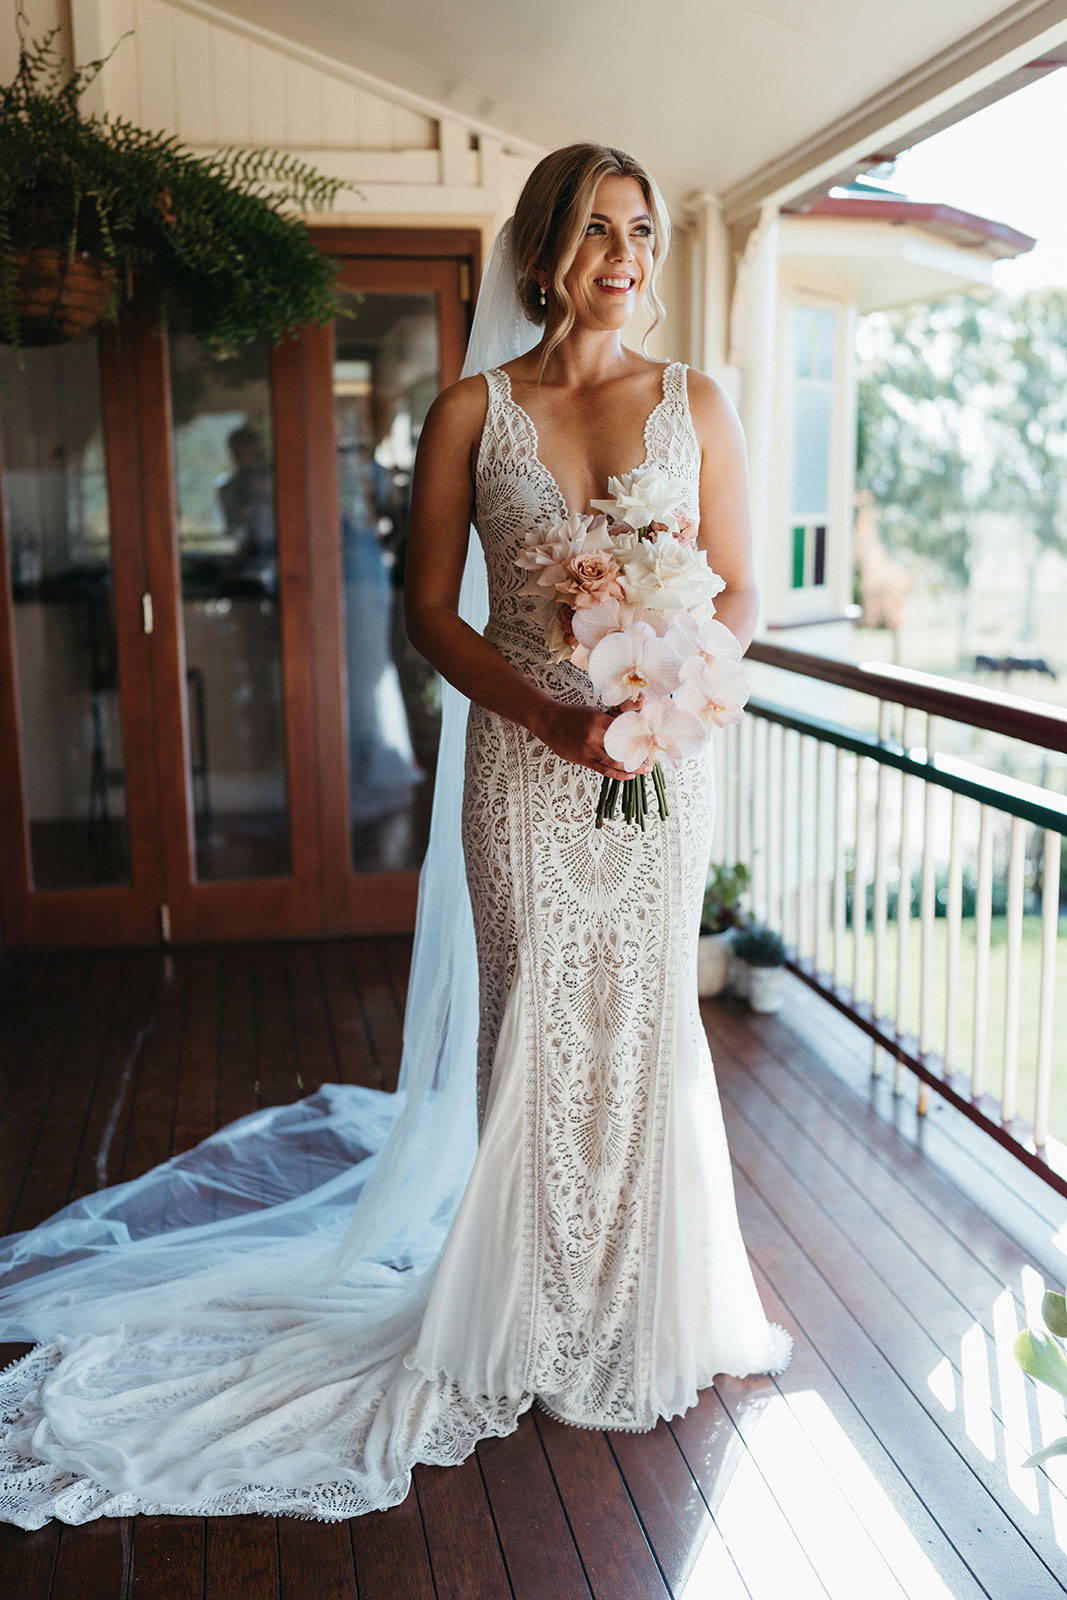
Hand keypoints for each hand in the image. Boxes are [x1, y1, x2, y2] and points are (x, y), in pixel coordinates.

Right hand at [532, 696, 653, 779]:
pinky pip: (605, 771)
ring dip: (633, 767)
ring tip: (645, 768)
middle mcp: (595, 736)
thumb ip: (616, 715)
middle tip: (653, 758)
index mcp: (599, 720)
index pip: (626, 730)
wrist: (550, 722)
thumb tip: (640, 708)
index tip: (653, 742)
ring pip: (616, 762)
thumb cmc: (575, 715)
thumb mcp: (596, 711)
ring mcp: (589, 750)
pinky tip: (630, 775)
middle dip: (640, 754)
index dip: (641, 737)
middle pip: (624, 748)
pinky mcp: (584, 760)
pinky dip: (619, 775)